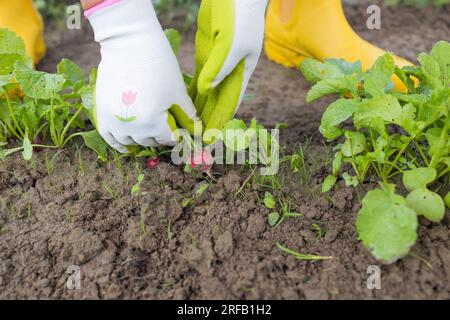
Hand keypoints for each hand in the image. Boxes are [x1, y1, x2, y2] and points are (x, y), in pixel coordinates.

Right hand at [87, 0, 197, 152]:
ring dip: (142, 141)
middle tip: (167, 126)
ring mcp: (114, 121)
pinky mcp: (102, 114)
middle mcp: (132, 127)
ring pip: (131, 142)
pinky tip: (127, 147)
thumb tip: (197, 131)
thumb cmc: (159, 66)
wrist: (129, 45)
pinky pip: (110, 138)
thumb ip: (188, 116)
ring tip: (150, 135)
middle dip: (161, 136)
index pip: (170, 139)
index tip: (182, 131)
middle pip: (151, 141)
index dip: (179, 135)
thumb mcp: (178, 92)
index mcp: (153, 122)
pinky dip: (119, 144)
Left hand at [189, 0, 268, 136]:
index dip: (219, 121)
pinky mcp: (206, 57)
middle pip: (216, 103)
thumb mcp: (233, 44)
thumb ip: (220, 68)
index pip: (229, 103)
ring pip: (206, 94)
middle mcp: (230, 73)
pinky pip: (197, 79)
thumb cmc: (240, 17)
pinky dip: (190, 92)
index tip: (209, 139)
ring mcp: (217, 65)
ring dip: (197, 109)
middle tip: (192, 139)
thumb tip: (206, 90)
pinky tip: (180, 104)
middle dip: (206, 121)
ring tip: (184, 127)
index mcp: (242, 73)